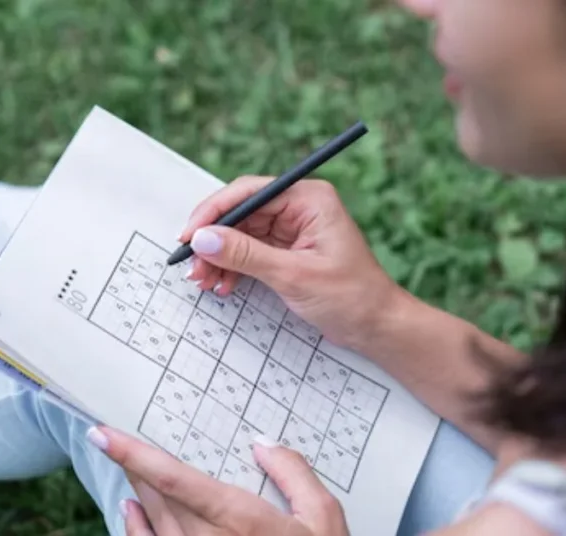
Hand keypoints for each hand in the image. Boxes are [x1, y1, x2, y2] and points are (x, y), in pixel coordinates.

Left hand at [88, 426, 349, 535]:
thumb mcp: (324, 517)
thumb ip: (295, 475)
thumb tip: (264, 444)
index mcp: (243, 521)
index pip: (177, 480)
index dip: (136, 456)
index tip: (104, 435)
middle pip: (159, 498)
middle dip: (138, 467)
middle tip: (121, 440)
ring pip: (154, 522)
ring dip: (138, 491)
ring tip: (129, 467)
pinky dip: (136, 528)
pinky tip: (131, 510)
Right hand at [179, 176, 401, 347]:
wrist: (376, 326)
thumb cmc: (351, 296)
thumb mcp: (294, 275)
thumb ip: (246, 255)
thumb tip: (204, 238)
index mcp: (309, 199)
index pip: (250, 192)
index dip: (215, 212)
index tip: (190, 235)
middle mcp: (300, 208)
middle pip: (242, 213)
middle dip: (214, 240)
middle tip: (193, 266)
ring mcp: (294, 230)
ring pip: (242, 234)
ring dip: (220, 257)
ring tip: (205, 282)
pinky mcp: (289, 251)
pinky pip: (251, 251)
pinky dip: (234, 267)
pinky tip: (223, 285)